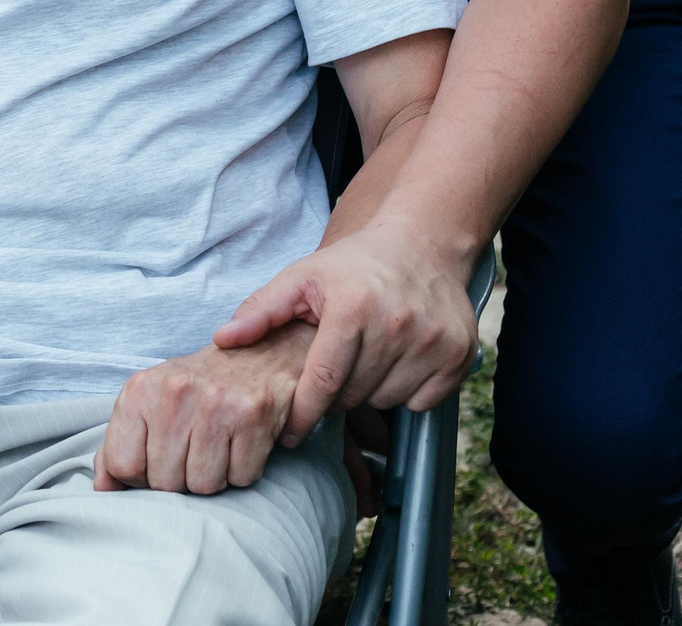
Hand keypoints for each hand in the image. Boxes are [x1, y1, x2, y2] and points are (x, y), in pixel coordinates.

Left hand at [96, 323, 311, 494]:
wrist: (255, 355)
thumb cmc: (194, 389)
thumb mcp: (147, 403)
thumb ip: (118, 445)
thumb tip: (103, 490)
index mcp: (140, 389)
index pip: (123, 464)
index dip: (139, 477)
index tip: (154, 463)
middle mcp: (174, 393)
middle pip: (164, 481)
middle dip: (178, 480)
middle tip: (191, 453)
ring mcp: (215, 403)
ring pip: (202, 486)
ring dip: (212, 479)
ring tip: (215, 448)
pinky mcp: (252, 415)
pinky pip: (241, 478)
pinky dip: (241, 471)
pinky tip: (239, 445)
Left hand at [209, 220, 478, 436]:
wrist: (422, 246)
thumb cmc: (353, 267)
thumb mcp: (302, 278)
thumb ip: (261, 310)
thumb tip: (222, 340)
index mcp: (353, 307)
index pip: (323, 382)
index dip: (302, 413)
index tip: (288, 435)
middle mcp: (397, 325)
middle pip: (353, 396)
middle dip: (336, 393)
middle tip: (334, 367)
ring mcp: (433, 341)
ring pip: (386, 402)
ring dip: (370, 392)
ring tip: (365, 359)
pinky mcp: (458, 355)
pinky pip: (421, 402)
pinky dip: (406, 392)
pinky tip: (396, 362)